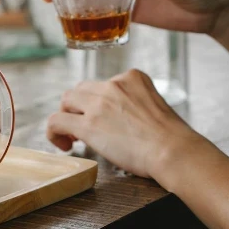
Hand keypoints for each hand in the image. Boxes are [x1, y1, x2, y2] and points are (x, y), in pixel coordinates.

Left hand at [46, 69, 202, 179]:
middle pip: (82, 89)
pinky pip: (56, 121)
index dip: (98, 103)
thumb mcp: (156, 106)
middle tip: (85, 128)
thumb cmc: (171, 139)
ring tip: (74, 137)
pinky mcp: (88, 124)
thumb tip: (120, 120)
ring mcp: (99, 103)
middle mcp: (114, 84)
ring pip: (66, 101)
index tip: (104, 120)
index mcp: (133, 78)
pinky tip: (65, 145)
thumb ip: (135, 104)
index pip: (104, 84)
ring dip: (68, 116)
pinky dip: (54, 132)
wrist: (174, 151)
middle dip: (80, 108)